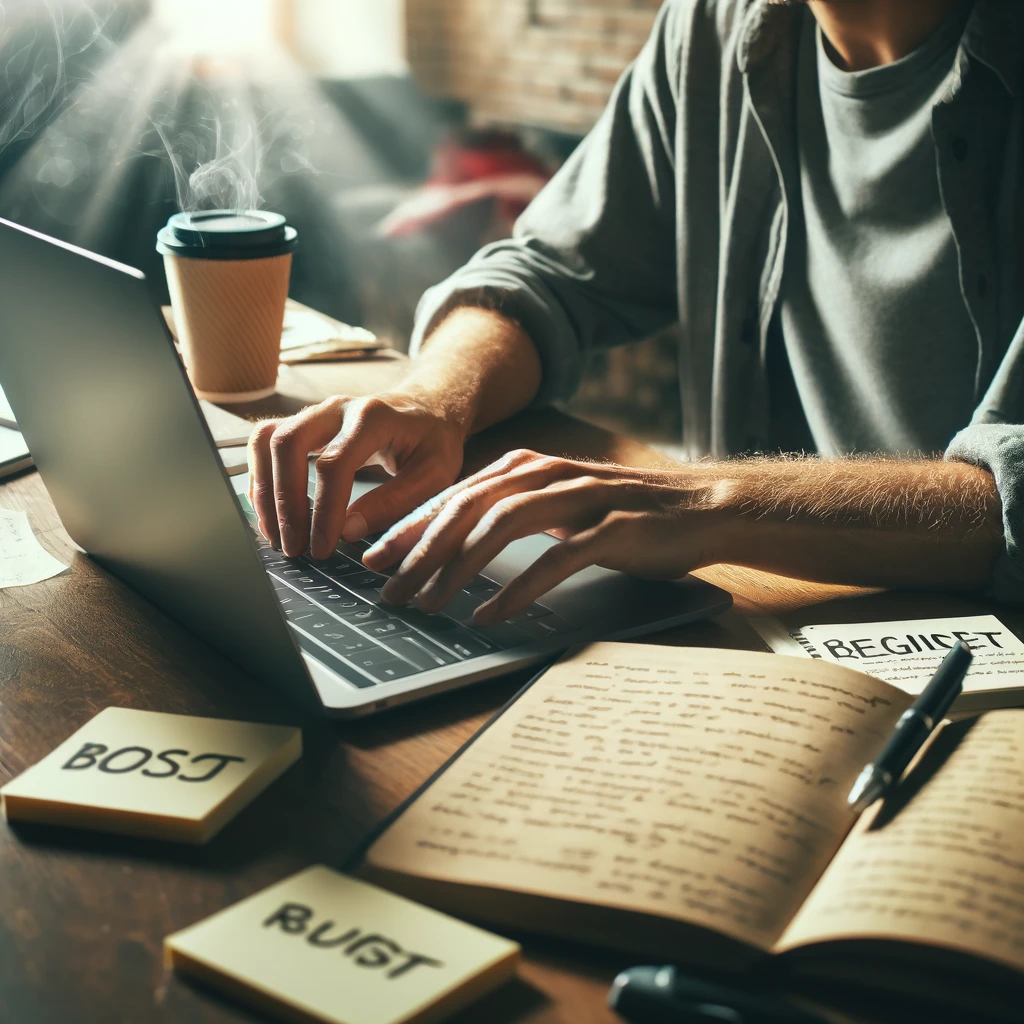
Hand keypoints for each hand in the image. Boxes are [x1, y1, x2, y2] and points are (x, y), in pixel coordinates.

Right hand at [247, 389, 467, 558]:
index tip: (322, 547)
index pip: (334, 464)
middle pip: (288, 444)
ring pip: (268, 440)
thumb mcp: (434, 475)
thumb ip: (396, 502)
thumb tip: (349, 532)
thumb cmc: (433, 442)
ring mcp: (316, 412)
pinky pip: (266, 443)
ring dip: (264, 490)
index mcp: (373, 417)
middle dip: (284, 501)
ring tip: (275, 535)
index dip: (323, 511)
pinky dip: (261, 478)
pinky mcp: (304, 423)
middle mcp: (337, 408)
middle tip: (292, 547)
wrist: (429, 407)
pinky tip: (270, 513)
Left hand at [362, 449, 732, 623]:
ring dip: (459, 568)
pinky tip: (491, 613)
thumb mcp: (558, 504)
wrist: (700, 507)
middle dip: (421, 551)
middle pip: (468, 509)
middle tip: (390, 590)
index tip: (375, 559)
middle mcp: (548, 474)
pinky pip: (555, 559)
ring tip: (429, 604)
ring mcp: (581, 498)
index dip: (410, 527)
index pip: (453, 495)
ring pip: (502, 527)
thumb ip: (510, 511)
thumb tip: (452, 542)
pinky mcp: (613, 528)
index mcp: (528, 466)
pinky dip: (518, 587)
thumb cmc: (622, 513)